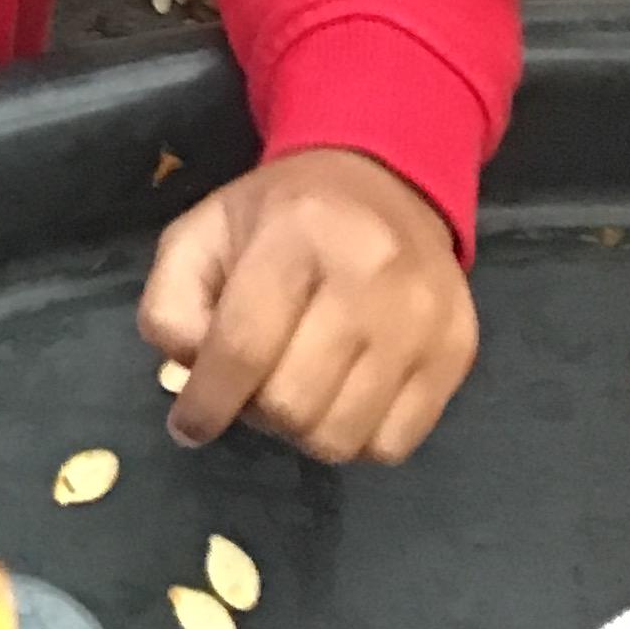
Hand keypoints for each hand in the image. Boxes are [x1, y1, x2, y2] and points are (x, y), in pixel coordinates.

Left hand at [138, 147, 477, 465]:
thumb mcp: (202, 235)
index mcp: (296, 234)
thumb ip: (173, 303)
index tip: (188, 425)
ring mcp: (422, 318)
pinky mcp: (457, 351)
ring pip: (343, 437)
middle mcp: (370, 275)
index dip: (207, 402)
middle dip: (256, 412)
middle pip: (293, 405)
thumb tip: (190, 377)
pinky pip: (394, 445)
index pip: (244, 347)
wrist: (383, 183)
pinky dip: (356, 437)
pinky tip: (342, 396)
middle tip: (252, 388)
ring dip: (304, 431)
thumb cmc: (278, 217)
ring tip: (297, 389)